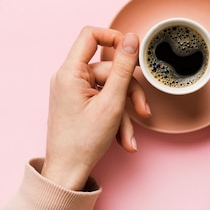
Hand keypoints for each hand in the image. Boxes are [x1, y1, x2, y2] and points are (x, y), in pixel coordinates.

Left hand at [41, 26, 150, 190]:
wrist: (67, 173)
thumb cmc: (83, 142)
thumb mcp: (112, 103)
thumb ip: (124, 68)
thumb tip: (132, 39)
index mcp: (70, 73)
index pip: (90, 35)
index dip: (114, 37)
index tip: (133, 50)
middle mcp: (69, 78)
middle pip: (108, 68)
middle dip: (129, 91)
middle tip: (143, 110)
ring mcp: (73, 91)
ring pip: (109, 88)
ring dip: (125, 110)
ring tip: (130, 135)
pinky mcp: (79, 104)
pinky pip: (103, 100)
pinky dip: (116, 117)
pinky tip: (123, 139)